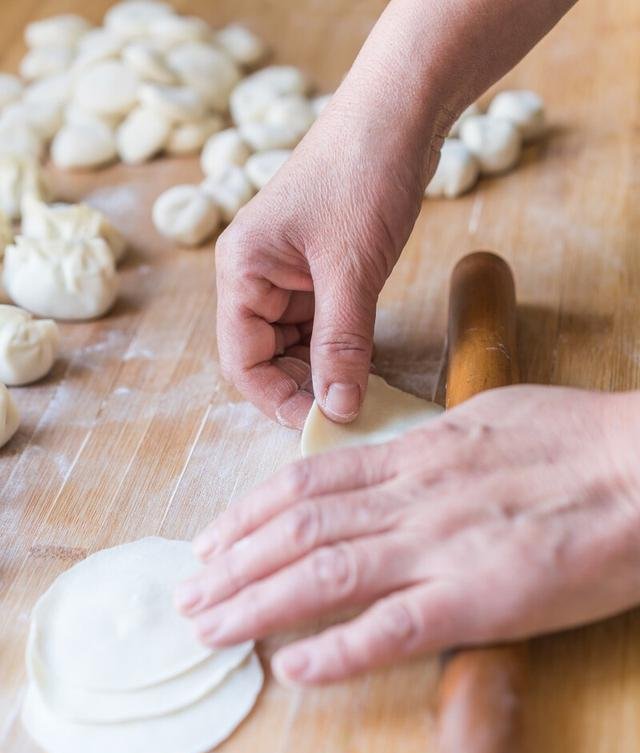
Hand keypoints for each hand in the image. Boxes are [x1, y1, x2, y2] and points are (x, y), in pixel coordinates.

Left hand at [175, 386, 639, 684]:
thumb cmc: (583, 439)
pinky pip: (390, 629)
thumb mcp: (493, 416)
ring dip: (255, 605)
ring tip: (211, 630)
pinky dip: (334, 651)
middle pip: (296, 531)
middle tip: (189, 596)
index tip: (212, 540)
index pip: (307, 485)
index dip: (248, 515)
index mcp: (417, 455)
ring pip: (323, 575)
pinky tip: (291, 670)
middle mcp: (413, 498)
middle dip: (232, 565)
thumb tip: (401, 456)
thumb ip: (436, 444)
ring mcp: (440, 548)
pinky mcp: (478, 599)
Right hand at [215, 95, 433, 428]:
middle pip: (266, 359)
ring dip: (326, 372)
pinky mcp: (319, 272)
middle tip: (349, 413)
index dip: (279, 400)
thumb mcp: (352, 268)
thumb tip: (339, 409)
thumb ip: (342, 343)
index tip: (323, 423)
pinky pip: (323, 327)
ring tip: (364, 393)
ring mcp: (288, 276)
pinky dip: (343, 349)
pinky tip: (369, 364)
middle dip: (304, 388)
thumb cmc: (363, 173)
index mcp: (241, 271)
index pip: (242, 362)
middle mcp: (255, 277)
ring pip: (297, 348)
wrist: (399, 111)